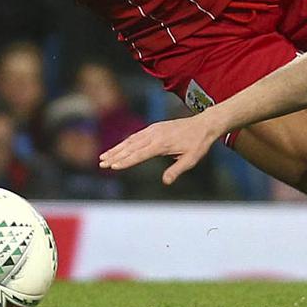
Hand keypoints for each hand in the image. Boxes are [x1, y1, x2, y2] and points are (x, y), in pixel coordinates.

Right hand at [99, 115, 221, 184]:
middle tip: (101, 164)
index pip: (140, 154)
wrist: (204, 124)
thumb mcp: (191, 159)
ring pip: (131, 140)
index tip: (114, 166)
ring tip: (104, 157)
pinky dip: (125, 142)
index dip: (126, 161)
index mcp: (162, 143)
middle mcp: (154, 135)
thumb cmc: (198, 143)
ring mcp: (153, 130)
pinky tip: (118, 148)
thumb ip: (177, 170)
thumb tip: (166, 181)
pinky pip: (136, 135)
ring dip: (116, 149)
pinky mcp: (154, 128)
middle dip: (115, 155)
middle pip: (131, 146)